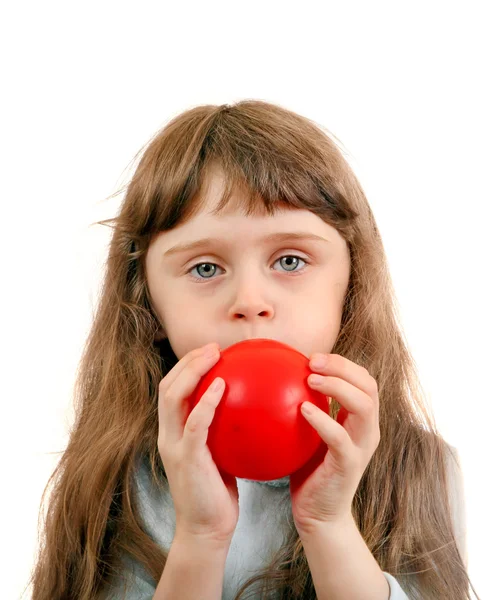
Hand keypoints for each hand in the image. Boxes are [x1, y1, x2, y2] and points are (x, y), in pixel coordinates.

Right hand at [157, 342, 238, 545]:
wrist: (206, 530)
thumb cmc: (216, 493)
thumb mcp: (218, 455)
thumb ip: (221, 432)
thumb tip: (247, 410)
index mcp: (174, 433)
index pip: (172, 390)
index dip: (186, 367)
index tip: (210, 352)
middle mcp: (168, 435)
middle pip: (168, 386)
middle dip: (188, 361)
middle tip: (214, 347)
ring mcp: (174, 446)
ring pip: (173, 397)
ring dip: (192, 371)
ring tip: (214, 355)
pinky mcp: (186, 459)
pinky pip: (195, 423)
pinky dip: (206, 401)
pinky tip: (222, 385)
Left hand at [289, 352, 380, 535]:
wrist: (318, 514)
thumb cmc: (310, 470)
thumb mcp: (309, 432)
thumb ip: (306, 406)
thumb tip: (278, 377)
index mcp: (360, 420)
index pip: (363, 380)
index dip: (343, 363)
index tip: (313, 357)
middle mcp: (367, 430)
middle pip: (369, 385)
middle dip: (342, 367)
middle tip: (312, 361)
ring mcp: (361, 447)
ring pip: (363, 406)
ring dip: (337, 387)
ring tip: (310, 378)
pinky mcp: (349, 465)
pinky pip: (339, 437)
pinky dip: (323, 419)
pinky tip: (302, 409)